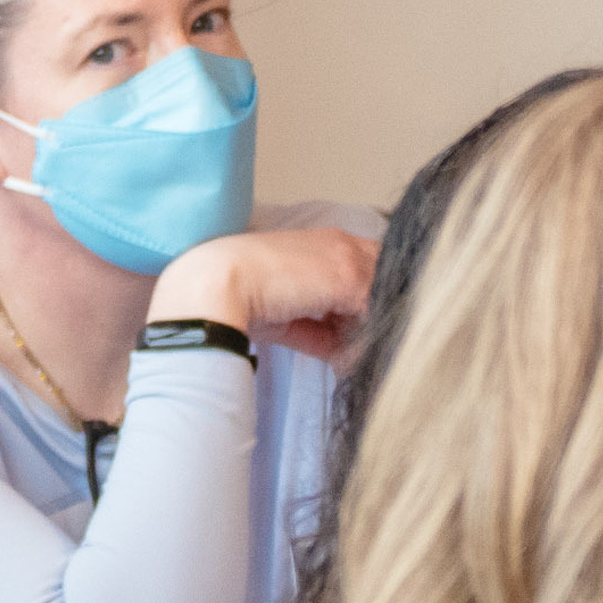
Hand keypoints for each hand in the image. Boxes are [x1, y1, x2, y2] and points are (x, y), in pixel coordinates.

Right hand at [150, 228, 378, 363]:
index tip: (355, 334)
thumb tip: (344, 357)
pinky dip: (367, 340)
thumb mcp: (287, 317)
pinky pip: (377, 313)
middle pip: (384, 280)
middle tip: (362, 347)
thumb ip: (321, 332)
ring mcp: (349, 259)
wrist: (216, 286)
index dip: (367, 305)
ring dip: (373, 328)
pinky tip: (347, 357)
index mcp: (324, 245)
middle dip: (377, 315)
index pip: (368, 270)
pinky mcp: (350, 278)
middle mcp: (342, 245)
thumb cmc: (239, 297)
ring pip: (386, 296)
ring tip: (353, 355)